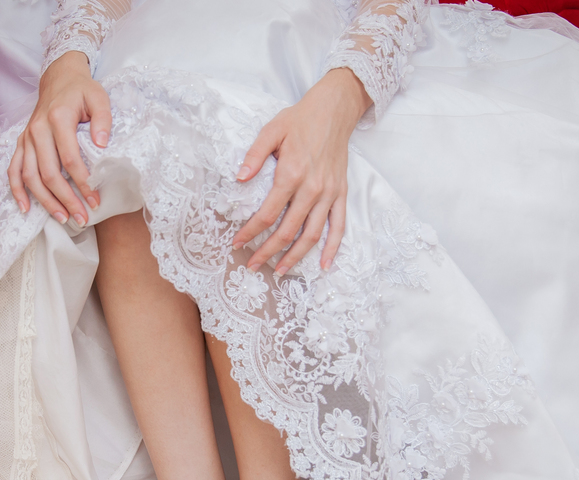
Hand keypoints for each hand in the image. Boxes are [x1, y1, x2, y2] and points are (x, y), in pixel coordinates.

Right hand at [7, 52, 111, 225]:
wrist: (59, 79)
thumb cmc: (82, 91)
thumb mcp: (99, 98)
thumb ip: (103, 120)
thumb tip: (103, 145)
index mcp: (58, 118)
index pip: (70, 159)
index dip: (82, 183)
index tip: (95, 201)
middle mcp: (37, 130)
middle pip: (49, 172)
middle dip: (66, 199)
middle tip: (82, 218)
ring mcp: (26, 137)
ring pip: (30, 175)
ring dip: (45, 200)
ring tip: (63, 219)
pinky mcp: (21, 143)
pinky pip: (13, 169)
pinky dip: (16, 189)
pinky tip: (25, 208)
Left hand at [231, 68, 371, 274]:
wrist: (335, 110)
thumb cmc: (301, 119)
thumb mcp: (272, 130)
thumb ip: (254, 155)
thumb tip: (239, 178)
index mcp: (291, 174)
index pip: (267, 214)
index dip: (250, 232)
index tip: (237, 243)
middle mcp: (312, 189)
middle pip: (287, 230)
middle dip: (268, 252)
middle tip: (253, 265)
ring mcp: (329, 194)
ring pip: (312, 235)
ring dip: (296, 256)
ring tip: (280, 270)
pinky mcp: (341, 194)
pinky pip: (338, 226)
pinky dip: (332, 248)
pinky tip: (323, 265)